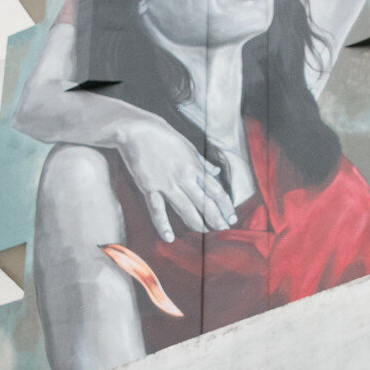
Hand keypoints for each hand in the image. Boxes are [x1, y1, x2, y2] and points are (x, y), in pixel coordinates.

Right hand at [110, 114, 236, 242]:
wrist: (137, 130)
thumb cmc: (163, 136)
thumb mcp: (188, 146)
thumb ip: (202, 162)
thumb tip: (216, 171)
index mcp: (195, 166)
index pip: (216, 190)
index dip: (226, 206)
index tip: (232, 217)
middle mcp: (184, 177)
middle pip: (205, 203)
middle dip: (216, 218)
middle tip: (223, 229)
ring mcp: (167, 184)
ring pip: (186, 209)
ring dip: (197, 223)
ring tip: (205, 231)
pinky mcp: (150, 188)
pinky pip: (158, 210)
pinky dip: (163, 225)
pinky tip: (169, 238)